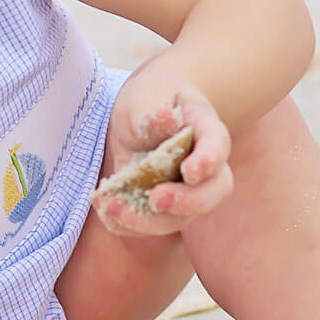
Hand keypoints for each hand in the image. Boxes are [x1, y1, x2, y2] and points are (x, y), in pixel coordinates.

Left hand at [92, 72, 232, 236]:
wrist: (142, 113)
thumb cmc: (151, 98)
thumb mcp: (147, 94)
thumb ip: (153, 110)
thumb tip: (164, 121)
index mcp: (206, 131)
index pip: (217, 146)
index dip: (208, 162)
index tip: (189, 172)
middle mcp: (204, 169)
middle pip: (210, 194)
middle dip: (185, 203)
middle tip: (155, 199)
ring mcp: (184, 192)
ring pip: (178, 218)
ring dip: (145, 221)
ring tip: (110, 206)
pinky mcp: (158, 206)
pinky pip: (149, 225)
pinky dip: (125, 223)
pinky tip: (103, 207)